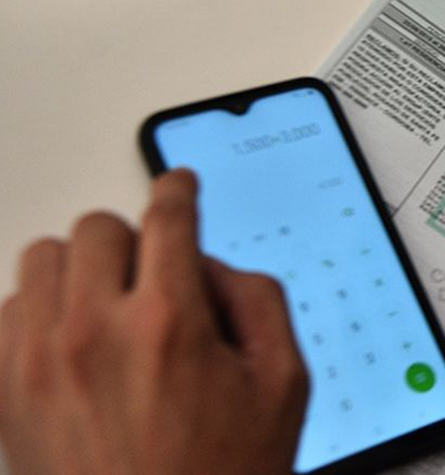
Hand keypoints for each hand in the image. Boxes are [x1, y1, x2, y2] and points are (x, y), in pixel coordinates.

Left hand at [0, 170, 308, 474]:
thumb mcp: (284, 385)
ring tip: (109, 304)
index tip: (178, 184)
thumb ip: (260, 301)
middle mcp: (93, 332)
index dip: (178, 188)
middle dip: (133, 239)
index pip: (167, 217)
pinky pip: (4, 310)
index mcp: (170, 323)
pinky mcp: (3, 392)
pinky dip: (38, 310)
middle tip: (155, 270)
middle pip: (97, 228)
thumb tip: (214, 266)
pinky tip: (71, 338)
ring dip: (80, 269)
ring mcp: (38, 361)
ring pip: (40, 259)